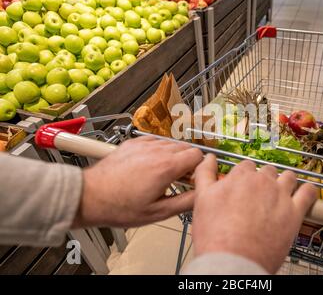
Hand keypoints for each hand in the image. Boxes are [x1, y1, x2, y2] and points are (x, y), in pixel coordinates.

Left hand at [72, 136, 202, 227]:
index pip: (198, 155)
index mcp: (165, 167)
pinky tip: (151, 165)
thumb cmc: (119, 206)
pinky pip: (155, 141)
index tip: (193, 178)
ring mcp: (143, 144)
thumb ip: (186, 202)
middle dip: (187, 162)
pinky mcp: (133, 143)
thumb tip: (202, 195)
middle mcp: (156, 150)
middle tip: (179, 179)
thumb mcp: (158, 212)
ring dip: (173, 156)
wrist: (90, 196)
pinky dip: (158, 150)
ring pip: (171, 143)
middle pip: (186, 147)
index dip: (199, 167)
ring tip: (163, 174)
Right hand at [192, 154, 316, 273]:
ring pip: (289, 177)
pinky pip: (309, 193)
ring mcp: (281, 195)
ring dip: (286, 182)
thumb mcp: (202, 199)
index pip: (246, 166)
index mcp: (240, 176)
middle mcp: (262, 181)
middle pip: (267, 171)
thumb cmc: (216, 235)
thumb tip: (209, 158)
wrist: (233, 261)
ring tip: (281, 194)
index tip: (244, 187)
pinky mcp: (295, 212)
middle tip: (259, 196)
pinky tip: (305, 194)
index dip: (245, 177)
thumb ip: (205, 174)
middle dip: (264, 180)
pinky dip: (309, 191)